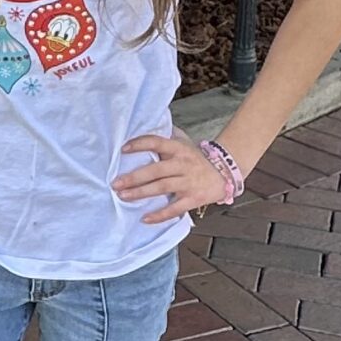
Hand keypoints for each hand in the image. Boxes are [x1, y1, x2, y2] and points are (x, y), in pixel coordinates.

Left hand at [113, 130, 232, 224]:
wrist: (225, 172)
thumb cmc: (197, 158)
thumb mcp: (184, 143)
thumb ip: (168, 135)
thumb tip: (149, 122)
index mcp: (178, 149)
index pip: (157, 143)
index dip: (140, 144)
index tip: (123, 149)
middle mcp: (182, 164)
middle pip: (155, 170)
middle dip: (134, 177)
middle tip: (115, 183)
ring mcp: (188, 182)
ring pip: (162, 187)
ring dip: (141, 193)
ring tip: (123, 196)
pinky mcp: (193, 199)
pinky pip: (174, 208)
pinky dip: (160, 215)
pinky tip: (145, 218)